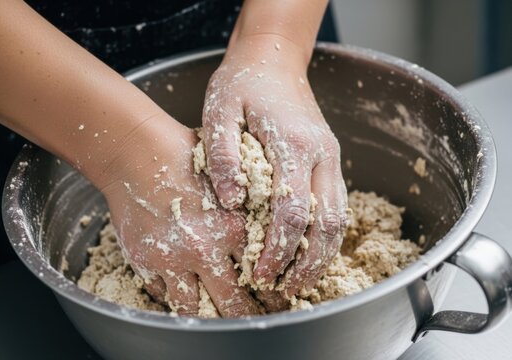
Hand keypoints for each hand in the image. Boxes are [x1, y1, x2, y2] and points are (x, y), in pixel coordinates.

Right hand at [96, 115, 259, 316]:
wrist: (136, 152)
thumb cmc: (184, 157)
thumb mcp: (227, 178)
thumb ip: (246, 208)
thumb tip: (269, 235)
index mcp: (233, 226)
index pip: (262, 273)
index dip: (272, 293)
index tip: (277, 300)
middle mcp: (205, 248)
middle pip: (233, 301)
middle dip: (247, 315)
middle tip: (256, 319)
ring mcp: (172, 260)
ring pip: (196, 309)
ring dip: (209, 316)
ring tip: (218, 317)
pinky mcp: (145, 264)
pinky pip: (164, 297)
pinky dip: (174, 297)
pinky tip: (184, 293)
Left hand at [202, 35, 347, 296]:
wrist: (273, 58)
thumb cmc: (243, 83)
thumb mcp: (220, 111)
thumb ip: (223, 156)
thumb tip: (231, 202)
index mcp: (293, 144)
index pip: (292, 211)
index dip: (277, 249)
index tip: (260, 273)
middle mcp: (320, 154)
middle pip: (326, 223)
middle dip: (307, 263)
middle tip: (285, 290)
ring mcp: (329, 157)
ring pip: (338, 218)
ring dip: (322, 255)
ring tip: (300, 282)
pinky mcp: (328, 159)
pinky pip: (335, 205)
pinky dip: (325, 235)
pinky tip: (308, 251)